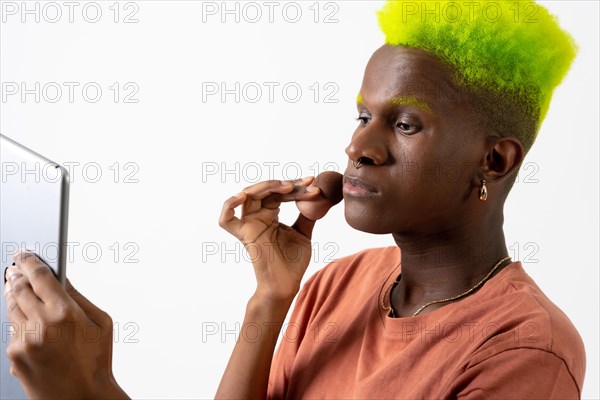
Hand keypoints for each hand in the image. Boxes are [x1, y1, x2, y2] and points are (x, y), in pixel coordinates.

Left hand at [3, 250, 127, 398]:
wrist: (82, 398)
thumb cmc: (96, 360)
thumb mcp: (101, 323)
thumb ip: (78, 296)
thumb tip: (61, 278)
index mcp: (65, 313)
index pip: (40, 276)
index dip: (30, 260)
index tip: (25, 254)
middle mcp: (40, 326)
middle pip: (19, 288)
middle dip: (17, 274)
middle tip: (16, 266)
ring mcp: (24, 342)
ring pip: (11, 307)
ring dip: (12, 294)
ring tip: (16, 286)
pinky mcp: (14, 356)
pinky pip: (12, 330)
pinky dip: (18, 320)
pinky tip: (27, 319)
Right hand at [219, 177, 336, 302]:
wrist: (287, 284)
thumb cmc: (293, 262)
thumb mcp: (303, 232)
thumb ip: (306, 215)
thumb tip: (318, 196)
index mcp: (269, 214)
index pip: (278, 192)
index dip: (295, 186)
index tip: (313, 183)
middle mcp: (257, 217)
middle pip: (265, 190)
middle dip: (286, 184)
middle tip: (306, 183)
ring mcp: (249, 224)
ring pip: (248, 195)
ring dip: (268, 186)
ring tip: (289, 187)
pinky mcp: (245, 235)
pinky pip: (226, 219)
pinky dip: (229, 205)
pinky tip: (243, 196)